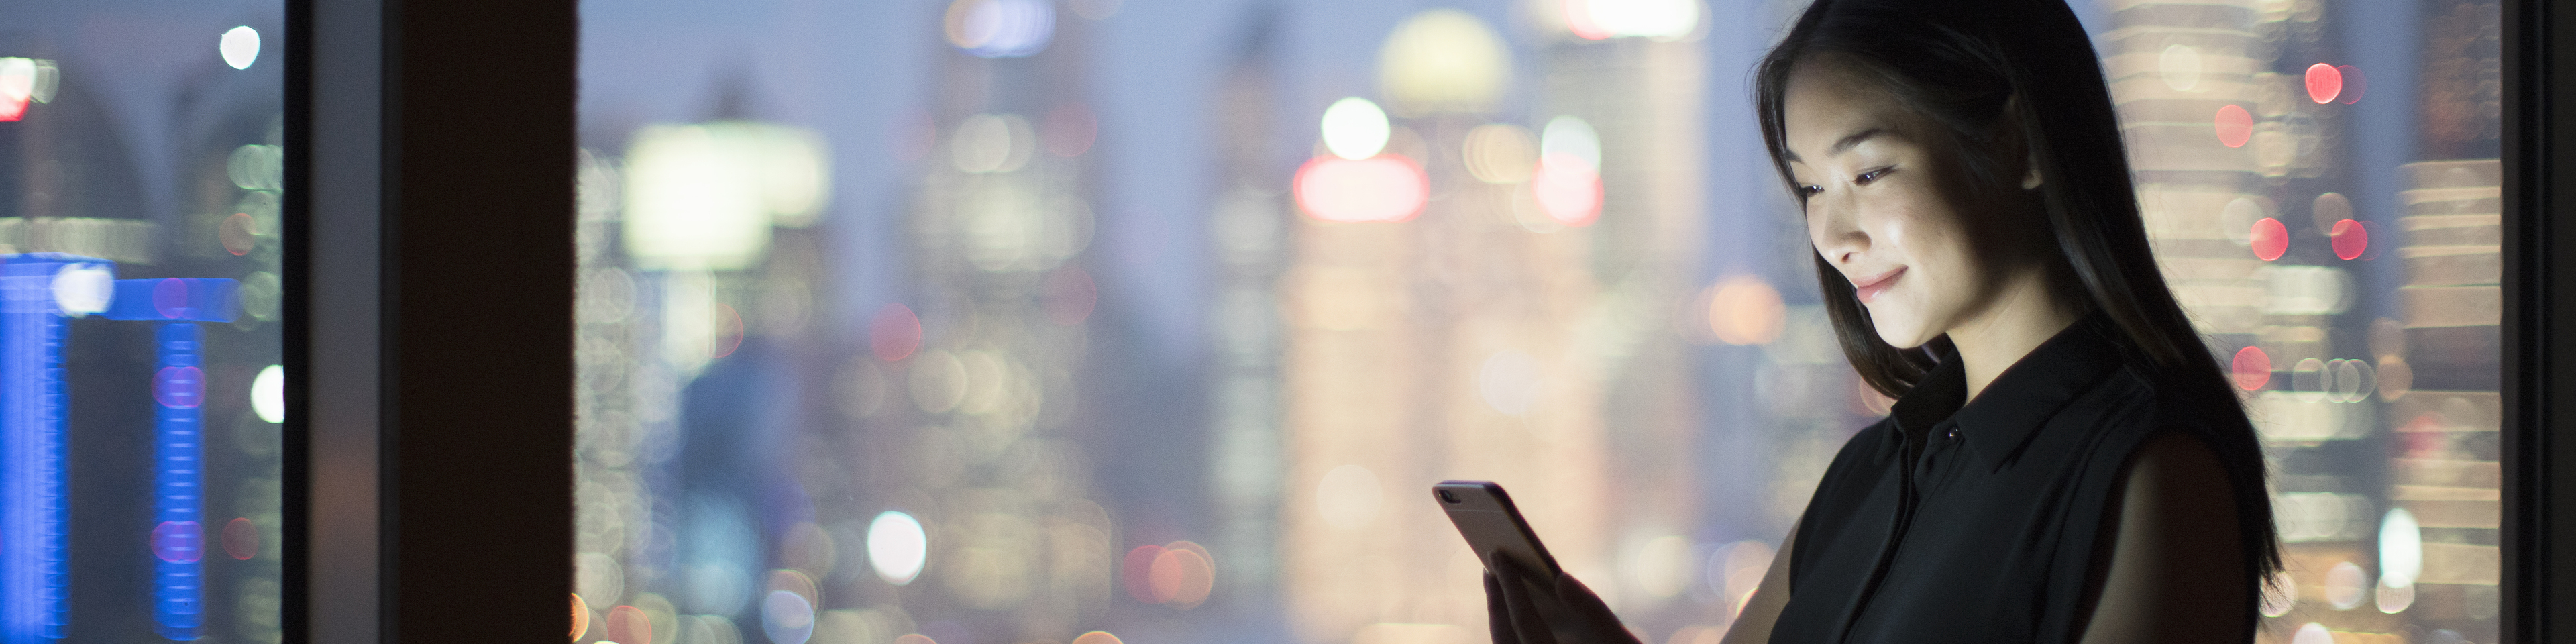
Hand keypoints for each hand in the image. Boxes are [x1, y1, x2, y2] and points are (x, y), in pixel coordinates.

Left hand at [1482, 558, 1639, 643]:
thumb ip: (1594, 612)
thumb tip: (1560, 578)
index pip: (1526, 622)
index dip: (1511, 587)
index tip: (1497, 556)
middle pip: (1504, 639)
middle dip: (1497, 602)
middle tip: (1491, 567)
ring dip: (1499, 619)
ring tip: (1498, 587)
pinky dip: (1508, 636)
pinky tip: (1513, 617)